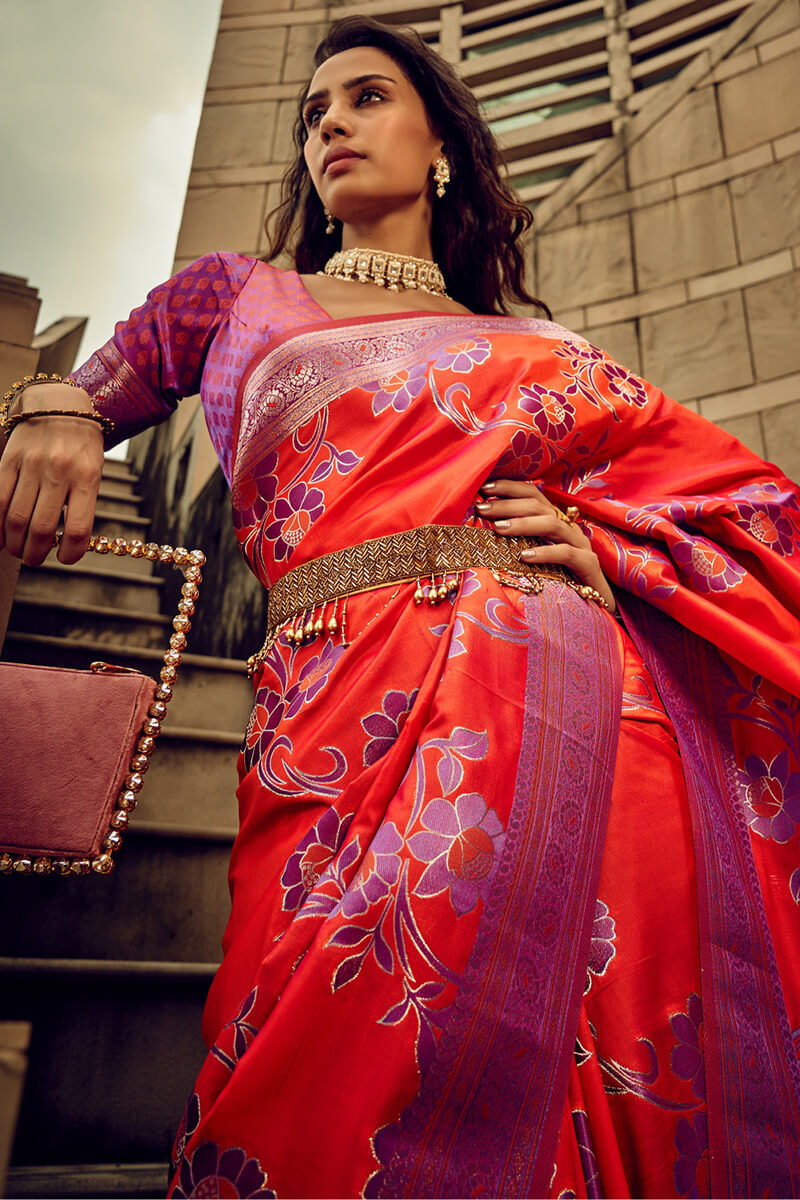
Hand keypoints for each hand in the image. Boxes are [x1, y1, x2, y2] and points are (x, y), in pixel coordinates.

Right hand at [0, 383, 103, 565]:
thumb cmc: (80, 445)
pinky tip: (0, 534)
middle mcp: (59, 472)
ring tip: (18, 549)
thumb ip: (80, 502)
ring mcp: (31, 466)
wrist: (59, 404)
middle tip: (33, 558)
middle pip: (41, 528)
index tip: (65, 559)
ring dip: (15, 542)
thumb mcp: (92, 471)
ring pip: (16, 518)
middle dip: (35, 553)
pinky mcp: (9, 460)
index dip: (71, 553)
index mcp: (87, 478)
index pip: (79, 529)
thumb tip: (62, 541)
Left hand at [476, 479, 615, 612]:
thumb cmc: (558, 581)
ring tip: (499, 528)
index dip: (510, 487)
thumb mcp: (533, 557)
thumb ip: (515, 541)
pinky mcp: (588, 565)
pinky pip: (566, 554)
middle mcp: (567, 528)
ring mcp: (580, 545)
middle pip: (539, 505)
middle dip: (508, 504)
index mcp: (554, 522)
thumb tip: (483, 529)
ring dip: (523, 524)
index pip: (533, 494)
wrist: (594, 606)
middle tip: (483, 508)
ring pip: (552, 524)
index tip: (484, 488)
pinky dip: (545, 552)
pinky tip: (524, 556)